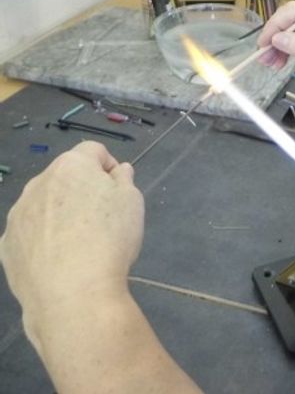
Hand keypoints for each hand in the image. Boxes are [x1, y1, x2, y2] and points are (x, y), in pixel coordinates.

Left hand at [0, 141, 143, 350]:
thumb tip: (117, 170)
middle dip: (82, 190)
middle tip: (103, 219)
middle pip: (64, 177)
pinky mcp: (6, 246)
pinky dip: (44, 240)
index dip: (109, 167)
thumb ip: (124, 180)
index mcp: (71, 167)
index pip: (92, 151)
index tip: (119, 191)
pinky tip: (59, 261)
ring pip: (43, 205)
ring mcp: (17, 216)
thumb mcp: (132, 203)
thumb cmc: (110, 239)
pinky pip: (29, 233)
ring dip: (60, 213)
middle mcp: (37, 184)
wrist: (72, 295)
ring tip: (80, 244)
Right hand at [257, 1, 294, 105]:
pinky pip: (294, 34)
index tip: (263, 45)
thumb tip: (278, 37)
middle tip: (263, 58)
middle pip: (290, 17)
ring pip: (289, 26)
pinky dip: (284, 47)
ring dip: (276, 44)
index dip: (275, 25)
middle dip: (273, 36)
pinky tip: (279, 61)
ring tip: (270, 63)